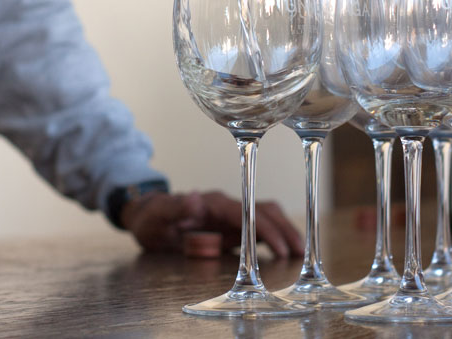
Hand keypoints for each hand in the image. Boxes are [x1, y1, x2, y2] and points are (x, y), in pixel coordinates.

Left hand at [121, 191, 302, 258]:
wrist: (149, 215)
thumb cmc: (152, 217)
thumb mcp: (157, 216)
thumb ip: (175, 208)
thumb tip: (195, 198)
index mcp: (212, 202)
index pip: (244, 212)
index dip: (264, 228)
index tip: (280, 246)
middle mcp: (226, 205)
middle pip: (262, 210)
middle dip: (283, 229)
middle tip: (301, 252)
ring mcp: (230, 215)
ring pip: (265, 216)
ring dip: (284, 231)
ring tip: (302, 252)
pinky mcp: (231, 225)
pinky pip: (258, 228)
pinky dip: (275, 236)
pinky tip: (287, 251)